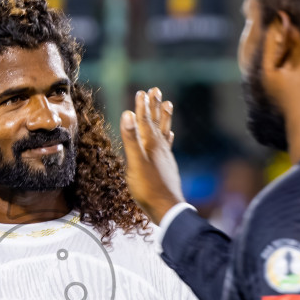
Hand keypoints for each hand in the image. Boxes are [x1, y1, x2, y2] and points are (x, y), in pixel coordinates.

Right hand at [119, 87, 182, 222]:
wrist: (167, 208)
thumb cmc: (148, 187)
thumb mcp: (135, 163)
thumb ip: (131, 139)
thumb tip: (128, 114)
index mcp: (151, 144)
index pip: (145, 120)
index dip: (142, 106)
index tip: (142, 92)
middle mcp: (160, 147)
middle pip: (156, 122)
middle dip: (154, 106)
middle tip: (155, 90)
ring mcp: (165, 156)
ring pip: (165, 131)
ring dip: (164, 118)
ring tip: (168, 104)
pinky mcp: (167, 165)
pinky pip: (168, 145)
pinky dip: (168, 137)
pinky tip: (171, 135)